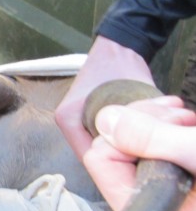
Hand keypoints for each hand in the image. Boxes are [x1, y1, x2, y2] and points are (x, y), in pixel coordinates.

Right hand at [55, 36, 153, 159]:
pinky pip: (99, 137)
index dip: (115, 164)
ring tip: (143, 146)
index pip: (90, 157)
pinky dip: (117, 139)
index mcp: (67, 119)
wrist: (120, 46)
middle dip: (118, 156)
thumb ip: (134, 129)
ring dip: (119, 147)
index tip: (139, 163)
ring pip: (97, 146)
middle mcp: (65, 122)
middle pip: (93, 153)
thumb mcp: (134, 103)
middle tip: (145, 155)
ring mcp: (71, 120)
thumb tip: (145, 153)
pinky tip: (136, 137)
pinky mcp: (81, 117)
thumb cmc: (123, 70)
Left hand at [83, 97, 195, 210]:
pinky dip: (162, 117)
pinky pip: (137, 128)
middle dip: (148, 122)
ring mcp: (148, 182)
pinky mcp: (158, 164)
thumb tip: (104, 121)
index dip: (131, 135)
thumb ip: (152, 138)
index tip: (170, 133)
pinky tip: (186, 121)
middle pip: (108, 139)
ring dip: (160, 117)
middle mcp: (139, 201)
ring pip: (123, 129)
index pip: (99, 157)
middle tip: (186, 125)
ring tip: (190, 126)